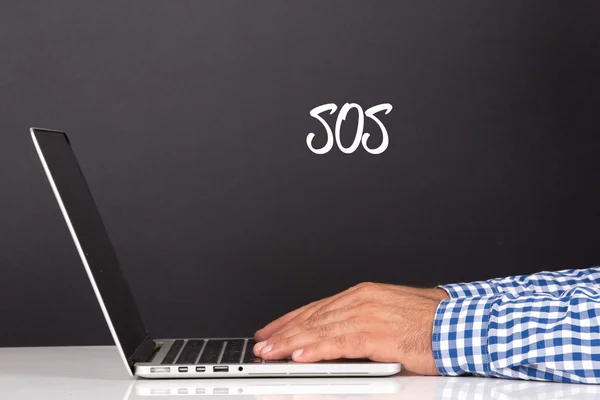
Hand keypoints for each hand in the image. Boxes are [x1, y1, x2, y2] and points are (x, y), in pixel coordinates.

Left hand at [253, 282, 448, 374]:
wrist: (460, 324)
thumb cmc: (429, 323)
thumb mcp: (387, 315)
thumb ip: (360, 324)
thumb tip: (337, 338)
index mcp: (363, 295)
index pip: (316, 307)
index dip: (290, 321)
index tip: (272, 330)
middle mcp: (361, 299)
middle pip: (313, 317)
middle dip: (284, 332)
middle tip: (262, 344)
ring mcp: (368, 314)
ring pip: (320, 329)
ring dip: (291, 342)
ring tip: (270, 353)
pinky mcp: (377, 333)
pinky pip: (339, 342)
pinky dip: (316, 350)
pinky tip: (299, 356)